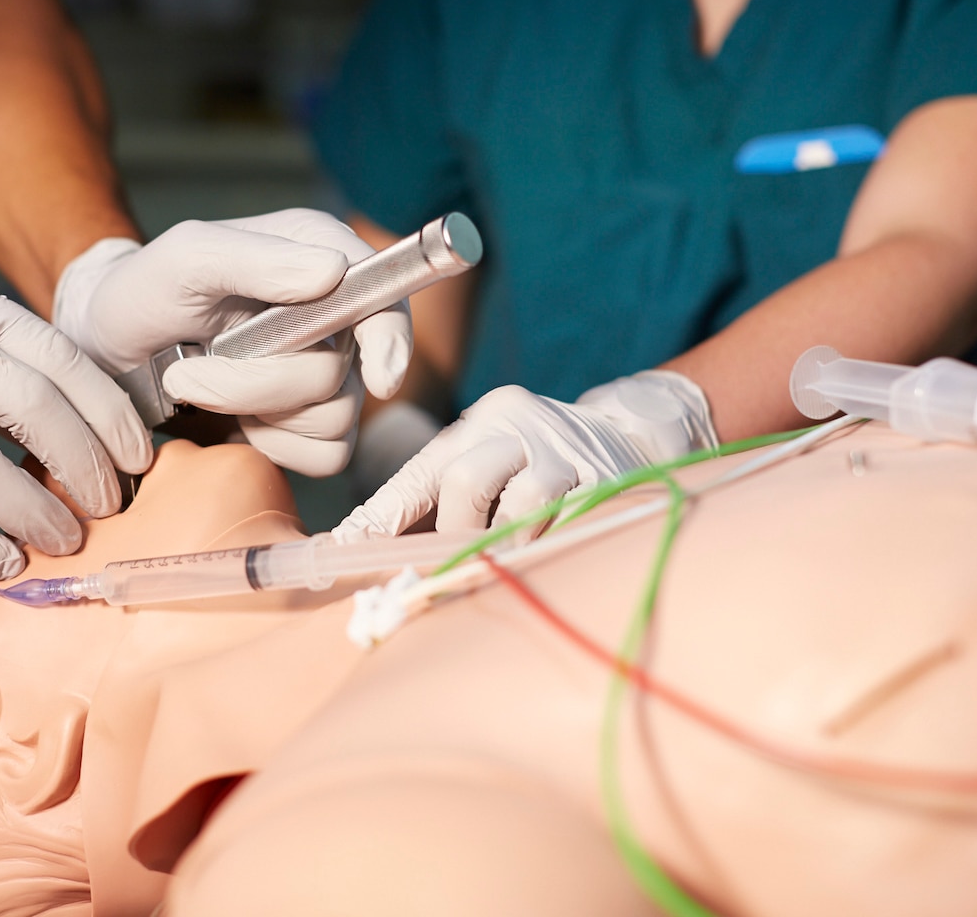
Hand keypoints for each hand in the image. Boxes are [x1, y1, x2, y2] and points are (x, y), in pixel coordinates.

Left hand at [53, 209, 412, 476]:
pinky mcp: (308, 425)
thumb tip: (333, 273)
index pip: (387, 298)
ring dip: (256, 410)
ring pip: (335, 421)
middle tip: (192, 369)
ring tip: (201, 385)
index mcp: (320, 255)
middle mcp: (336, 315)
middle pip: (343, 376)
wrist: (113, 348)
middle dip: (259, 382)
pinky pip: (325, 457)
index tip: (378, 377)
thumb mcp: (188, 257)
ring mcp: (326, 374)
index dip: (391, 341)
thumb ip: (257, 259)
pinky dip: (273, 445)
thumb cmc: (147, 288)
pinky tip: (234, 419)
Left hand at [332, 371, 716, 541]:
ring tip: (513, 552)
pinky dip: (548, 549)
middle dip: (456, 532)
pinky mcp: (608, 482)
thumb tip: (372, 555)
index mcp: (485, 417)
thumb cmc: (537, 463)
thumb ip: (437, 502)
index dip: (382, 514)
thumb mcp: (489, 460)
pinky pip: (565, 528)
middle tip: (458, 559)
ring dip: (508, 545)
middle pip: (467, 481)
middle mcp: (522, 424)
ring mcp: (568, 452)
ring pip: (520, 510)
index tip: (345, 550)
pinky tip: (549, 551)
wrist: (630, 436)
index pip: (421, 470)